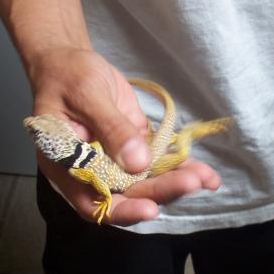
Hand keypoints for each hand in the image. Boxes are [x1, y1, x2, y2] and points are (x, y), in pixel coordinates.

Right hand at [29, 48, 220, 224]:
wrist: (72, 63)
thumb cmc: (67, 76)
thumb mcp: (86, 95)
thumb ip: (111, 128)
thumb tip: (138, 163)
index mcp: (67, 167)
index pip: (94, 203)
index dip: (123, 211)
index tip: (150, 209)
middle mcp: (93, 172)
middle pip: (129, 193)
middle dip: (161, 190)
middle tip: (191, 183)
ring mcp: (117, 162)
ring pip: (148, 181)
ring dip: (177, 181)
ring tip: (206, 179)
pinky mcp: (136, 149)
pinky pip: (159, 163)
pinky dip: (180, 167)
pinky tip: (207, 174)